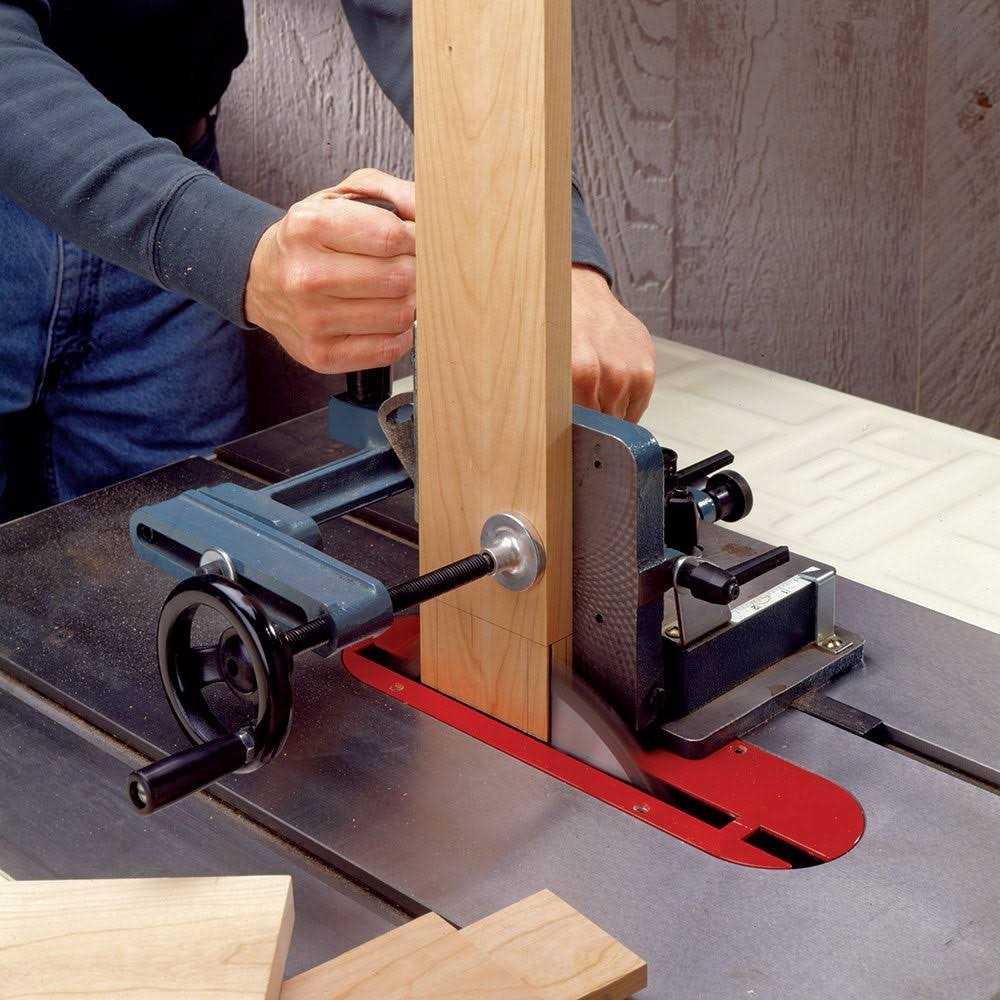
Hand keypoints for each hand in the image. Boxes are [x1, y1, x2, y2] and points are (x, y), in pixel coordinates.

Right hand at [245, 169, 416, 373]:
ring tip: (397, 292)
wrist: (261, 280)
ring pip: (399, 315)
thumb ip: (393, 194)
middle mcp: (306, 275)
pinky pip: (388, 350)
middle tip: (410, 268)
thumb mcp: (342, 199)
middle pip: (399, 278)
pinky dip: (400, 335)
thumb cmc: (313, 239)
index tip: (416, 242)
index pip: (391, 236)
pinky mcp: (322, 355)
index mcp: (309, 226)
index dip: (416, 240)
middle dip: (417, 271)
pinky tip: (387, 318)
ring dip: (410, 303)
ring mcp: (312, 320)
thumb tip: (432, 214)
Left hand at [571, 265, 655, 421]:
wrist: (579, 293)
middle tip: (579, 408)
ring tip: (594, 391)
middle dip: (593, 424)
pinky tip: (610, 385)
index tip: (570, 434)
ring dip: (609, 411)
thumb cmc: (557, 329)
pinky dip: (625, 402)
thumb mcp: (546, 366)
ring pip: (622, 418)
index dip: (576, 435)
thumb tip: (558, 434)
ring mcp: (633, 371)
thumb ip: (556, 401)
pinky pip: (637, 404)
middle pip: (605, 427)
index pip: (584, 429)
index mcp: (581, 374)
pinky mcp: (647, 366)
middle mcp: (612, 374)